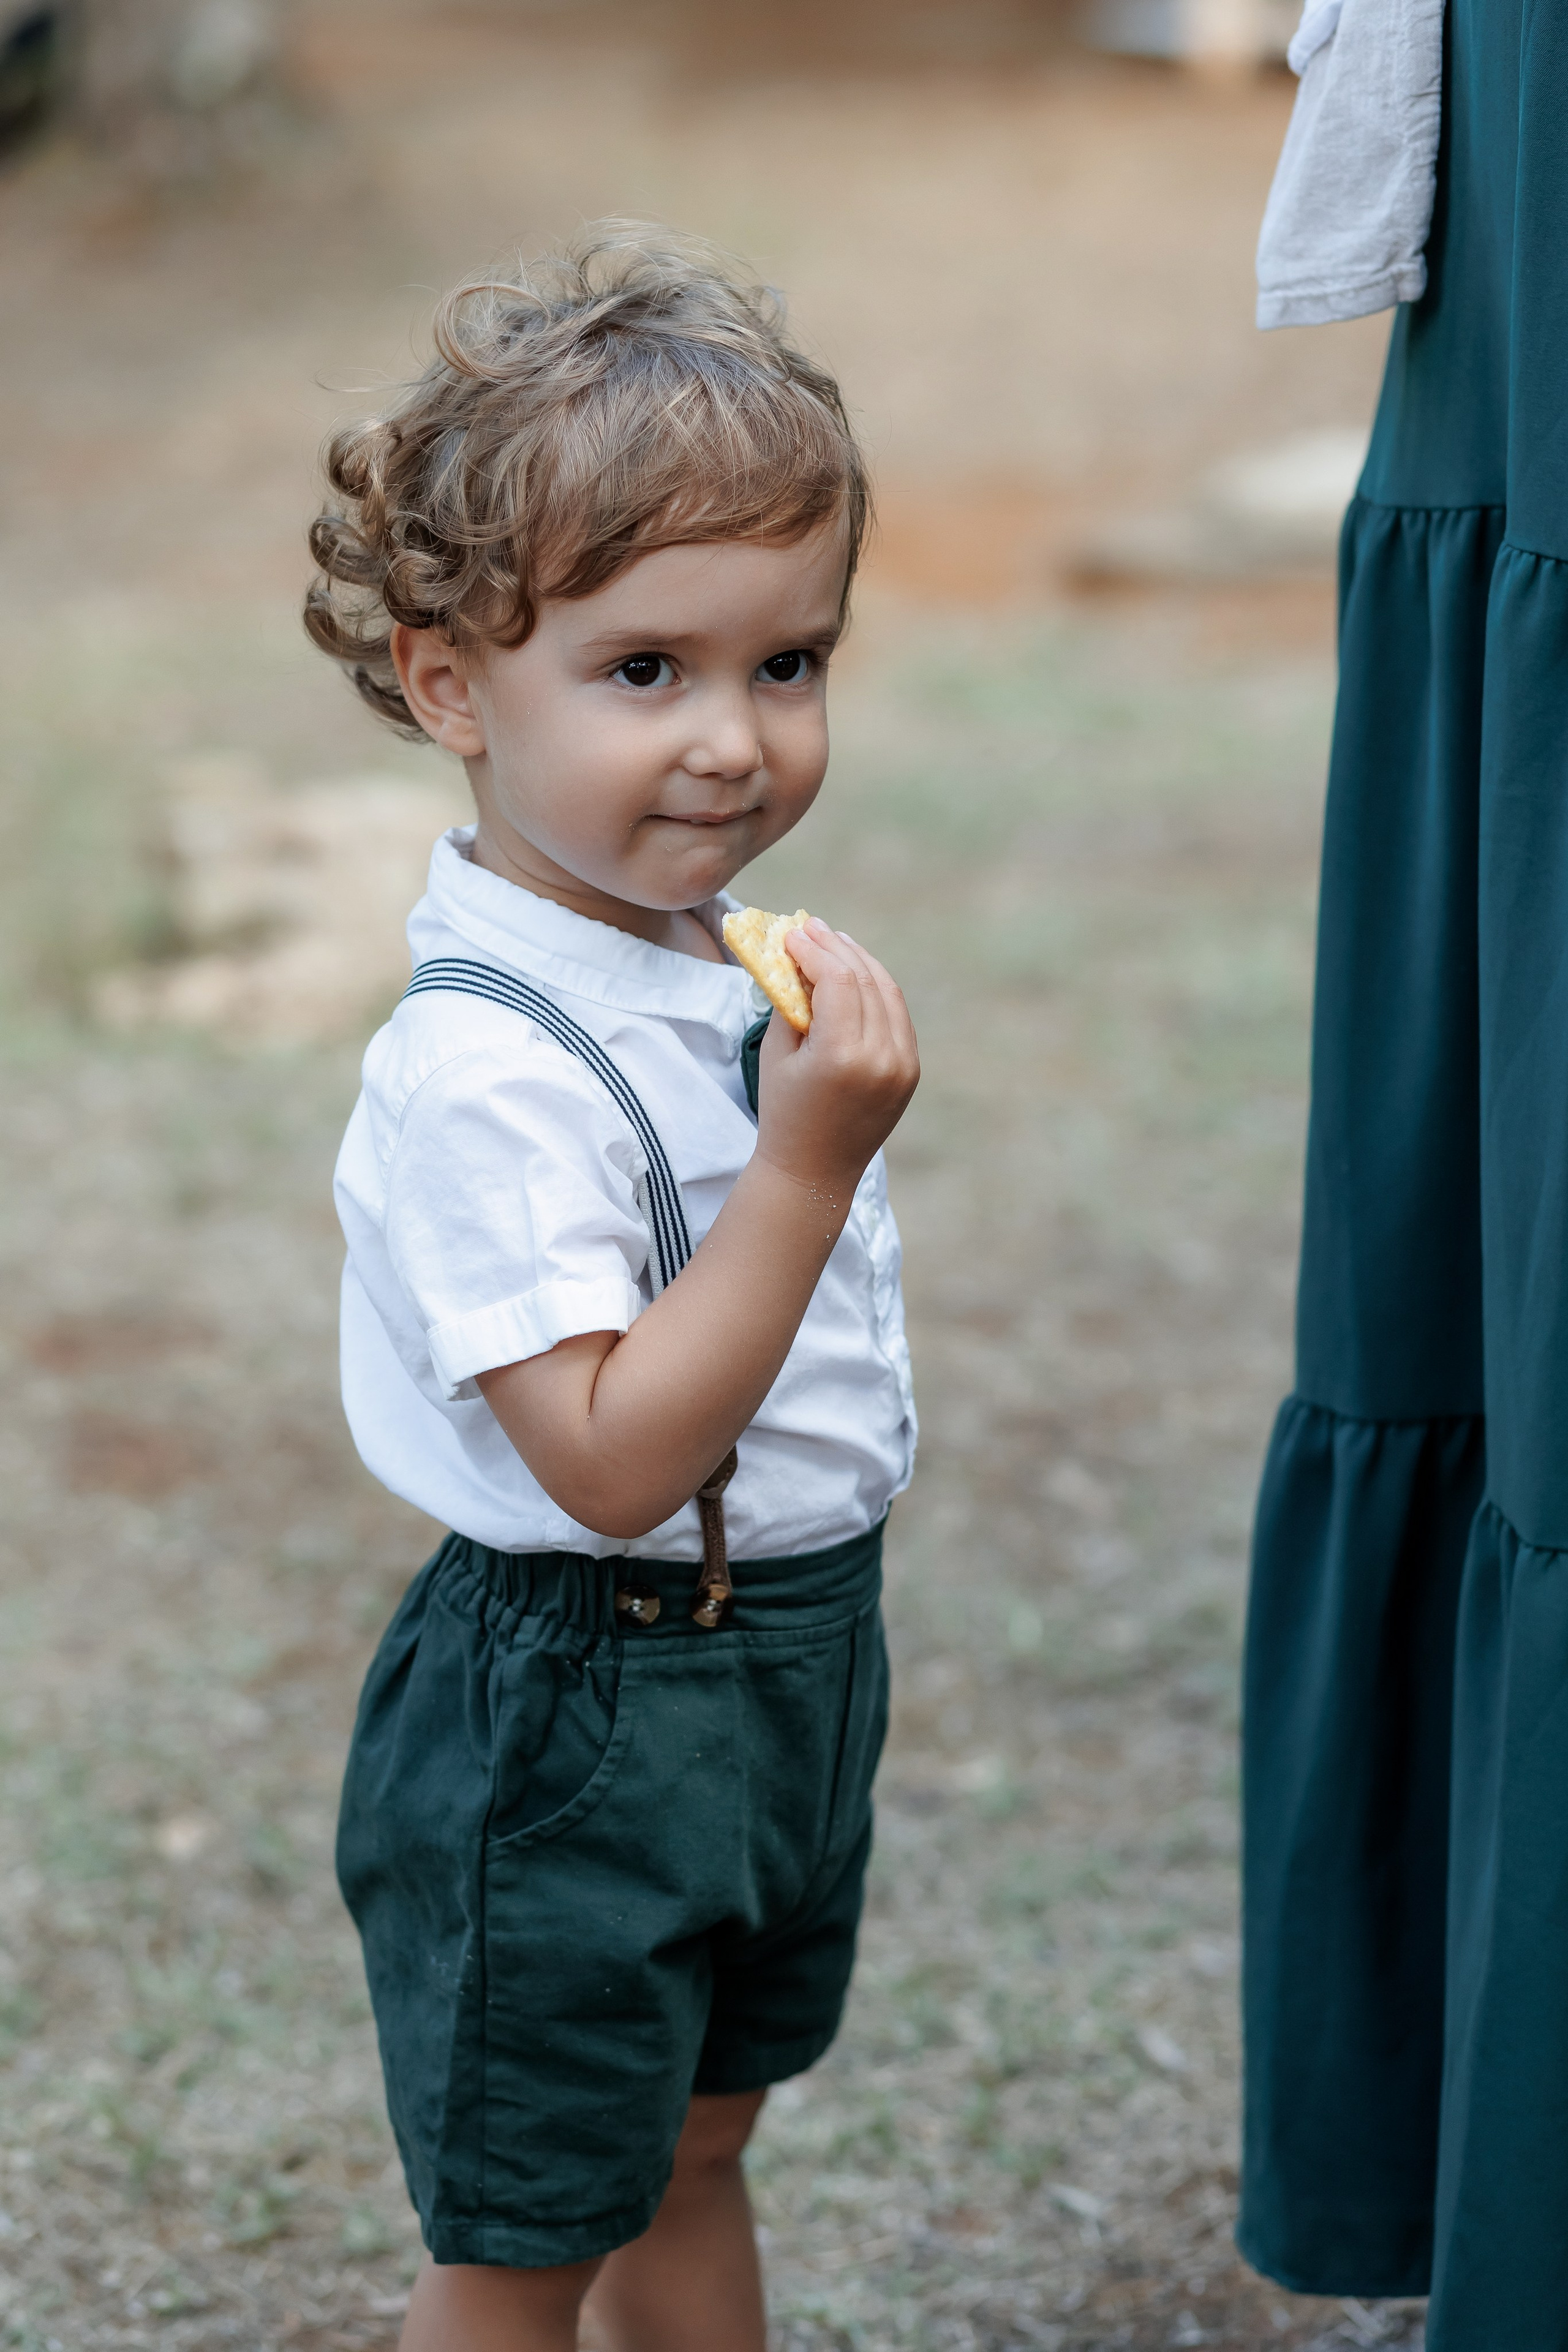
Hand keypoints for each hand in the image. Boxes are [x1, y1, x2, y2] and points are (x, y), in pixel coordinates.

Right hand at [754, 918, 919, 1191]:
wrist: (814, 1170)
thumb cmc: (784, 1110)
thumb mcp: (777, 1053)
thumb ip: (791, 1002)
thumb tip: (799, 956)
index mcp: (842, 1055)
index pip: (836, 979)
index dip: (813, 949)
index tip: (792, 932)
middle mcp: (880, 1058)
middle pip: (865, 979)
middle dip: (836, 948)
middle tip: (812, 926)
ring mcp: (902, 1065)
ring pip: (887, 992)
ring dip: (860, 961)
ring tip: (834, 941)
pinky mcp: (910, 1071)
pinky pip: (896, 1016)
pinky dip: (877, 989)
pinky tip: (857, 974)